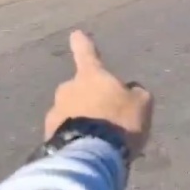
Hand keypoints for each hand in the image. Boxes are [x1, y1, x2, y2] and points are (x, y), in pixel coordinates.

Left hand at [45, 30, 153, 161]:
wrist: (91, 155)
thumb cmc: (119, 121)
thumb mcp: (142, 104)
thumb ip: (135, 93)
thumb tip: (128, 91)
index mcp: (91, 76)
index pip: (87, 54)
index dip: (83, 44)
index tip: (75, 34)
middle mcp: (68, 89)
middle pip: (80, 89)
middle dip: (89, 98)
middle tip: (107, 116)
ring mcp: (55, 113)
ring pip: (72, 112)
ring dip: (83, 120)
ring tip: (101, 140)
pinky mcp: (47, 136)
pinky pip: (66, 132)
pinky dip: (76, 137)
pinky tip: (89, 150)